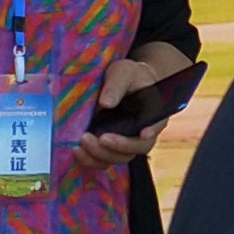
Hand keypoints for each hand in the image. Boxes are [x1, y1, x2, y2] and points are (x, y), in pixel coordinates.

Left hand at [73, 42, 185, 170]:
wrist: (121, 84)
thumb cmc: (127, 76)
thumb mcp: (123, 72)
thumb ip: (116, 85)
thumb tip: (106, 103)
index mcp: (153, 113)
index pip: (157, 125)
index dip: (152, 131)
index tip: (144, 133)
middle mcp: (143, 133)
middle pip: (135, 148)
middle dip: (115, 147)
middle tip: (91, 137)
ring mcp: (126, 143)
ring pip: (117, 158)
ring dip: (98, 156)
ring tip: (80, 145)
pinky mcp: (111, 148)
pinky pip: (103, 160)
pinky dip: (90, 159)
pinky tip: (77, 149)